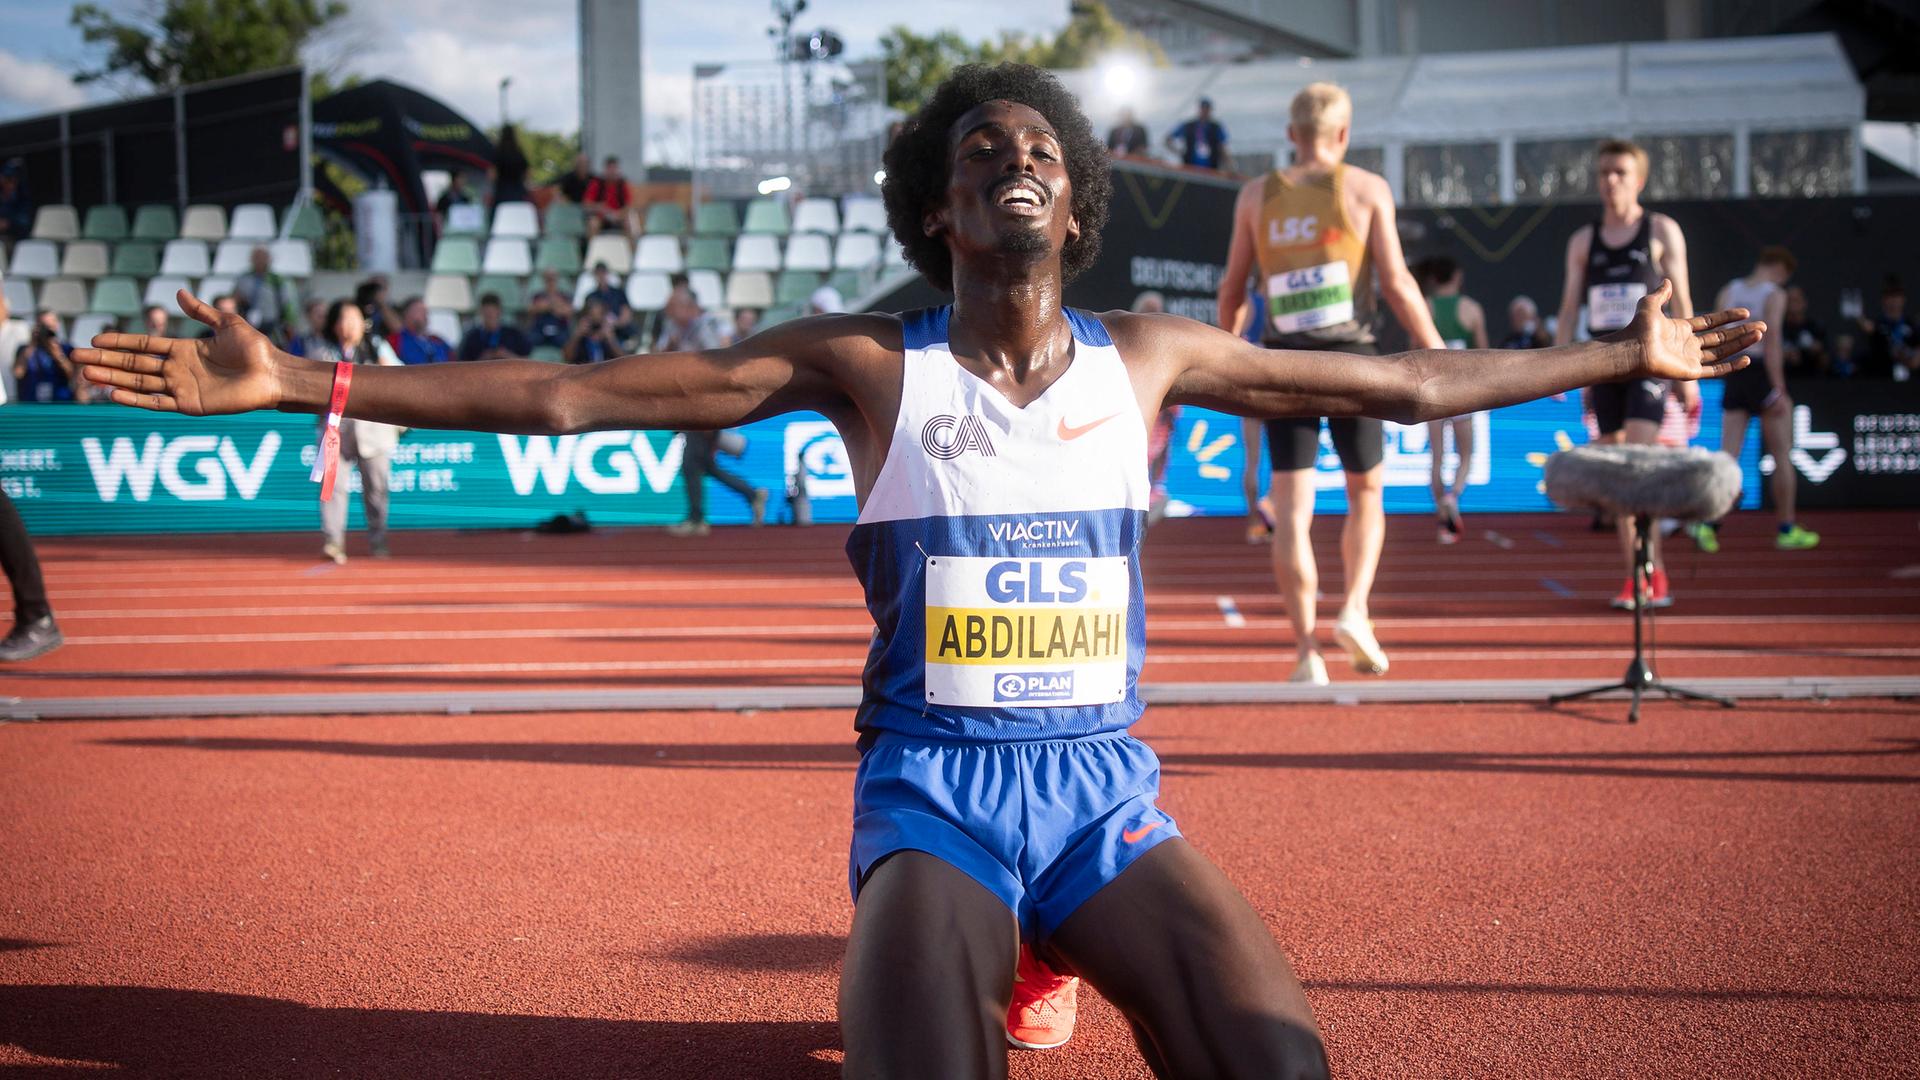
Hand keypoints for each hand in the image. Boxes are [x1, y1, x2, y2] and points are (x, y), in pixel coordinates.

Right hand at [71, 291, 284, 414]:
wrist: (274, 374)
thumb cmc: (256, 350)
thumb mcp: (227, 324)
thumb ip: (201, 312)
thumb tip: (179, 292)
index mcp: (184, 350)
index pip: (143, 345)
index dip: (120, 342)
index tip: (94, 338)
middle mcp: (178, 370)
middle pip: (134, 364)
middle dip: (106, 360)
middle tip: (77, 356)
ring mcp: (182, 388)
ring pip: (139, 383)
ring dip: (112, 378)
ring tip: (87, 373)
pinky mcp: (190, 405)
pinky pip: (157, 403)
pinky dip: (135, 399)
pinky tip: (113, 393)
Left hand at [1628, 279, 1761, 381]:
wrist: (1632, 348)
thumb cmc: (1637, 328)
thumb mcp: (1650, 304)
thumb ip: (1660, 294)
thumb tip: (1666, 280)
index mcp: (1681, 330)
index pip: (1711, 323)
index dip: (1728, 317)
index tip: (1746, 312)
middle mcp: (1688, 345)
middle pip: (1721, 338)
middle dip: (1742, 332)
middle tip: (1762, 326)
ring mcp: (1690, 359)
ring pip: (1722, 352)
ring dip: (1741, 344)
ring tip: (1759, 335)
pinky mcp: (1690, 372)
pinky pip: (1715, 370)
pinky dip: (1731, 366)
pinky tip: (1747, 359)